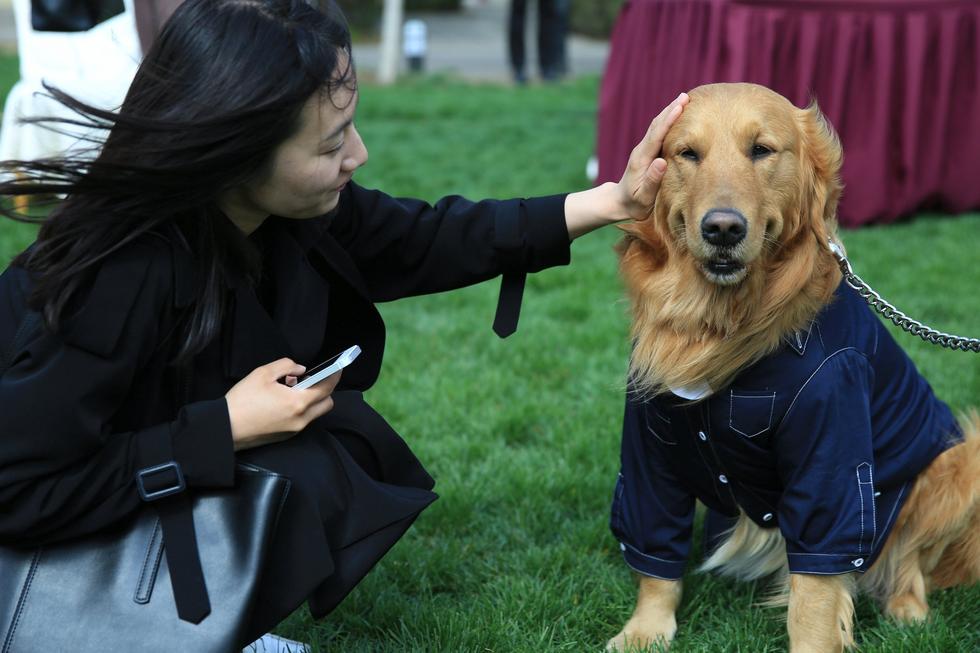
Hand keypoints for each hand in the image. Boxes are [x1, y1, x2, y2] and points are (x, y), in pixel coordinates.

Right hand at [224, 357, 340, 450]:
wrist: (225, 428)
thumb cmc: (242, 400)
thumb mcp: (263, 373)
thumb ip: (286, 366)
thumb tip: (300, 369)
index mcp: (298, 402)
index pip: (327, 388)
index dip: (334, 376)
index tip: (337, 368)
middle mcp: (301, 419)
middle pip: (326, 403)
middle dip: (325, 390)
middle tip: (312, 379)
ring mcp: (294, 430)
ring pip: (315, 413)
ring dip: (312, 400)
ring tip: (294, 389)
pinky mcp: (286, 436)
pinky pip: (303, 421)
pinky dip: (302, 410)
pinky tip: (285, 401)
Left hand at [617, 92, 688, 220]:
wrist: (619, 202)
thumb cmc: (633, 203)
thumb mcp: (643, 197)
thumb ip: (652, 180)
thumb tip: (662, 161)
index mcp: (642, 159)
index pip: (656, 135)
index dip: (668, 120)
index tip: (679, 106)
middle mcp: (641, 150)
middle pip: (656, 125)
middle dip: (670, 110)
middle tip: (685, 96)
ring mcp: (643, 149)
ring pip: (657, 126)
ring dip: (669, 112)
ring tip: (683, 99)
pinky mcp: (647, 151)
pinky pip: (658, 132)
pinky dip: (667, 121)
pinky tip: (676, 115)